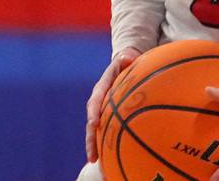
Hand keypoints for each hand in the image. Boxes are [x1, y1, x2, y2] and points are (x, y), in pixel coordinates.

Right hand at [85, 47, 141, 162]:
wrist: (124, 64)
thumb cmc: (127, 62)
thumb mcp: (127, 58)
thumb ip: (126, 58)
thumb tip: (128, 57)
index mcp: (102, 87)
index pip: (95, 100)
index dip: (93, 112)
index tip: (93, 123)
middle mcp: (98, 100)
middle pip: (91, 121)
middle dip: (90, 137)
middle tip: (92, 154)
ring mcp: (101, 109)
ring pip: (95, 129)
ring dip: (94, 144)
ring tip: (94, 161)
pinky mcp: (107, 115)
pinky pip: (104, 129)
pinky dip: (103, 142)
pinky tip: (107, 157)